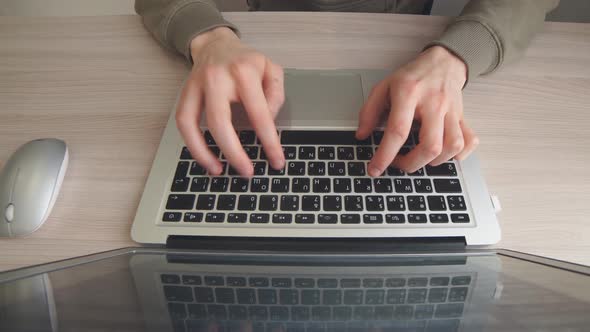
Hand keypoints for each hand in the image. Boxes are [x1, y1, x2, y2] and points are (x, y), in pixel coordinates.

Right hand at [176, 27, 284, 176]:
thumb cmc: (246, 60)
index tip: (276, 161)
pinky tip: (204, 158)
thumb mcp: (272, 70)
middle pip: (219, 123)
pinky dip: (191, 144)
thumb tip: (268, 123)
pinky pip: (182, 122)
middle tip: (246, 172)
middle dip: (234, 153)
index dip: (269, 142)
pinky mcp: (184, 93)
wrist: (217, 44)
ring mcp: (196, 85)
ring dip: (203, 153)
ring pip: (191, 124)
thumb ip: (276, 95)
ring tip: (218, 170)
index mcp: (244, 72)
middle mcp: (217, 78)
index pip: (259, 114)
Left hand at [356, 46, 478, 176]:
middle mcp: (433, 104)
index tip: (375, 169)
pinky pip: (469, 141)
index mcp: (409, 94)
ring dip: (435, 162)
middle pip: (430, 145)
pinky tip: (444, 155)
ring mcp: (451, 111)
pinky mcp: (463, 117)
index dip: (385, 155)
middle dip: (412, 164)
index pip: (397, 131)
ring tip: (420, 159)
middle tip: (399, 164)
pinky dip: (459, 155)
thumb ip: (369, 111)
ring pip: (452, 146)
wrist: (443, 62)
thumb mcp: (383, 87)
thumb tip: (361, 135)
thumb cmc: (412, 77)